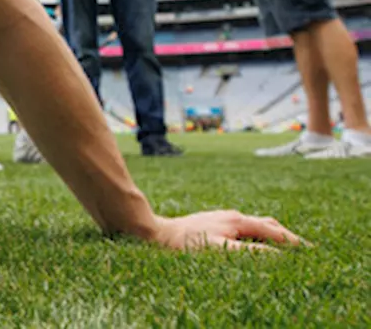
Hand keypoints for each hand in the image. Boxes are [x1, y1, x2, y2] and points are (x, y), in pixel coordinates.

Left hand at [150, 211, 305, 251]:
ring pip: (257, 225)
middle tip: (306, 251)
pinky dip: (259, 235)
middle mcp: (234, 216)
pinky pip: (246, 227)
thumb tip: (277, 254)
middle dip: (288, 237)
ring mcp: (224, 218)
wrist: (157, 233)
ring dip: (274, 235)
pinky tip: (258, 243)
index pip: (275, 232)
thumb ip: (250, 252)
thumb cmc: (186, 243)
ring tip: (287, 247)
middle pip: (269, 225)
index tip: (313, 252)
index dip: (295, 242)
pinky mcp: (216, 222)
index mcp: (238, 221)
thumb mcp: (220, 249)